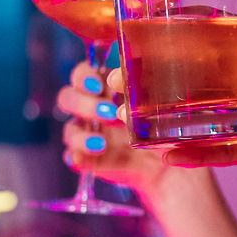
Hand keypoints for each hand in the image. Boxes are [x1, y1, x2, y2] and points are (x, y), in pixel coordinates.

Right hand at [53, 61, 196, 199]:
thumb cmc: (163, 126)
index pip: (83, 74)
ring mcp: (88, 135)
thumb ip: (144, 92)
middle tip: (109, 113)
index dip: (84, 77)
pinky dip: (77, 157)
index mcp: (106, 90)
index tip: (100, 86)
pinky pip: (72, 156)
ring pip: (69, 129)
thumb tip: (125, 81)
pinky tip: (85, 160)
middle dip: (84, 104)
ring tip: (102, 143)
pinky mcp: (88, 158)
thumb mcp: (161, 108)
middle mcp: (92, 110)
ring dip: (81, 135)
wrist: (168, 162)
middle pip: (68, 97)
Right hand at [136, 31, 236, 203]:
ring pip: (206, 112)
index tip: (153, 18)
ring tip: (134, 114)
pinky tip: (166, 152)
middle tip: (127, 73)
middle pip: (206, 72)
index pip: (228, 30)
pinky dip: (195, 152)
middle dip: (169, 72)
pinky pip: (220, 150)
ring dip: (174, 114)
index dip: (193, 23)